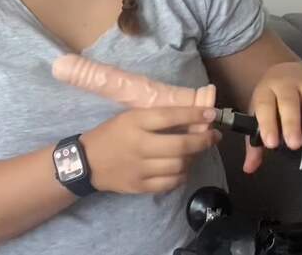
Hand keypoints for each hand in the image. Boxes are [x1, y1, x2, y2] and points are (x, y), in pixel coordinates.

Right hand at [80, 106, 222, 193]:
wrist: (87, 162)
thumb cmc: (111, 134)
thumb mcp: (130, 117)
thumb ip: (157, 116)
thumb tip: (191, 115)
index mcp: (135, 122)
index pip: (170, 116)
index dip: (195, 115)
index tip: (211, 114)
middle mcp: (139, 145)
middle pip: (180, 145)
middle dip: (203, 140)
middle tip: (214, 137)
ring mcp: (140, 169)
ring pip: (179, 165)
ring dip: (194, 158)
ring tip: (197, 152)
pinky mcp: (140, 186)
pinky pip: (170, 183)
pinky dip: (182, 175)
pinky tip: (183, 167)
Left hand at [243, 60, 301, 173]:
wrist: (284, 70)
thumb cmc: (272, 99)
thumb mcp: (259, 115)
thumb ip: (255, 143)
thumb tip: (249, 168)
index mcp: (266, 92)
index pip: (265, 107)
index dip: (268, 124)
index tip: (271, 143)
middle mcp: (286, 85)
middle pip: (289, 102)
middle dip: (292, 123)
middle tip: (295, 144)